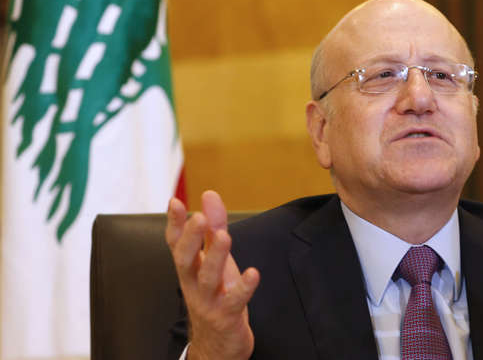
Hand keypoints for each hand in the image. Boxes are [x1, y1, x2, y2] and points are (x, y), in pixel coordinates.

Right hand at [165, 190, 259, 359]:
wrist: (218, 344)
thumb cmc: (217, 295)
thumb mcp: (215, 259)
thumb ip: (213, 227)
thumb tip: (209, 194)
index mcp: (190, 268)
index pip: (177, 243)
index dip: (175, 223)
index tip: (175, 202)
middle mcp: (194, 284)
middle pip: (185, 260)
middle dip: (191, 238)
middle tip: (199, 217)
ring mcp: (209, 302)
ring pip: (208, 279)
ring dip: (215, 257)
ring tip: (224, 236)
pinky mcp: (227, 316)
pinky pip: (235, 301)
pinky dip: (243, 288)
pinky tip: (253, 273)